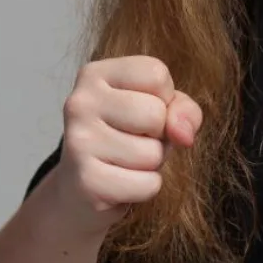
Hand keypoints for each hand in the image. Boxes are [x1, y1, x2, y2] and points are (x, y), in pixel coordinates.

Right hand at [53, 55, 203, 232]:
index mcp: (95, 74)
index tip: (141, 111)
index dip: (164, 99)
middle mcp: (80, 103)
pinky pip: (147, 184)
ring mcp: (79, 142)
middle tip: (135, 141)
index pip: (156, 74)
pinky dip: (145, 188)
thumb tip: (183, 135)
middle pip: (155, 114)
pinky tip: (121, 182)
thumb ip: (183, 110)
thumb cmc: (128, 137)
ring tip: (126, 161)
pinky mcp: (87, 181)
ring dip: (151, 163)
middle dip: (159, 134)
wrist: (83, 187)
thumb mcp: (161, 109)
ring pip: (153, 153)